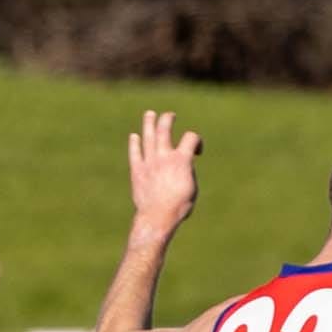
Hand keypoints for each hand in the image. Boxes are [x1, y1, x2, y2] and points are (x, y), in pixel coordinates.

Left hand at [129, 108, 200, 233]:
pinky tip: (134, 137)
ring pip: (147, 137)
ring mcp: (149, 162)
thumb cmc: (179, 206)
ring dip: (149, 123)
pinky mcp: (137, 171)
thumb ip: (188, 171)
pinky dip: (134, 144)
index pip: (191, 137)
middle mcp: (164, 157)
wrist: (158, 217)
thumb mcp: (193, 187)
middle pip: (164, 130)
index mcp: (181, 160)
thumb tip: (184, 165)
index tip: (197, 152)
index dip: (197, 141)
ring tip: (150, 114)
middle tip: (169, 115)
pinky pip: (135, 153)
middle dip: (167, 119)